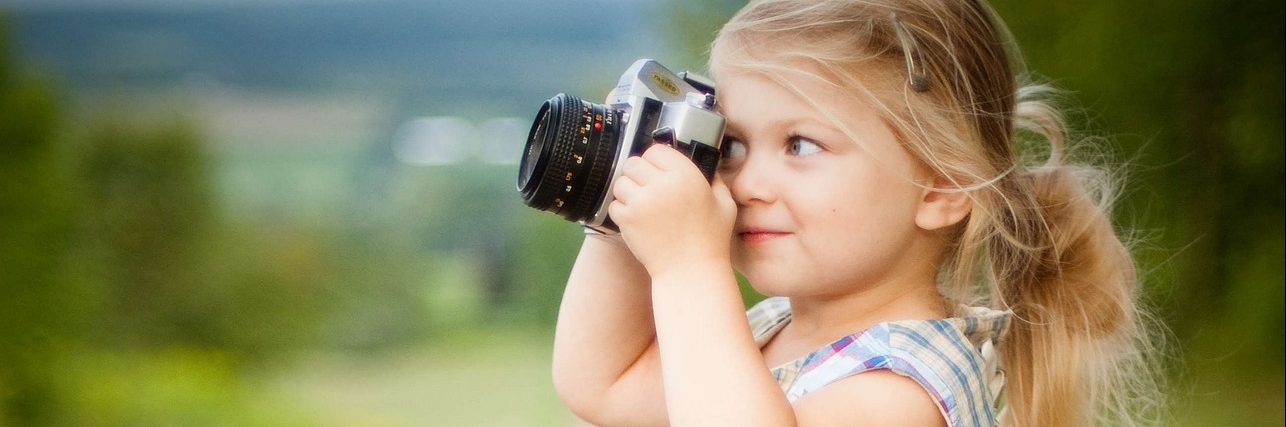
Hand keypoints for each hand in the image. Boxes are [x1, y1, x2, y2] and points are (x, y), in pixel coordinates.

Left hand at [608, 144, 736, 278]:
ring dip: (628, 189)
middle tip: (647, 186)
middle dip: (639, 173)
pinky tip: (637, 218)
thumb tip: (706, 163)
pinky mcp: (627, 220)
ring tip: (641, 202)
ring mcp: (641, 202)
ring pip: (621, 182)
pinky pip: (615, 204)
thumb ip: (715, 179)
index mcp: (686, 176)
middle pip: (633, 162)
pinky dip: (622, 209)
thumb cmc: (710, 240)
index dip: (656, 159)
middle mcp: (661, 185)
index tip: (659, 169)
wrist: (691, 271)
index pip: (656, 150)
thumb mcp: (725, 204)